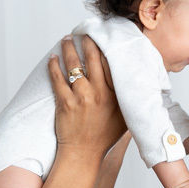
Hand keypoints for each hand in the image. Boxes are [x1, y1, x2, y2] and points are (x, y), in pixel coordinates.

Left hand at [48, 34, 127, 163]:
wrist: (83, 154)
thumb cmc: (104, 137)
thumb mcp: (125, 117)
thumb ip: (129, 100)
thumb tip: (135, 84)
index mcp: (116, 95)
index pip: (112, 63)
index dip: (107, 46)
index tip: (105, 36)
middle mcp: (99, 93)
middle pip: (93, 58)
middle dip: (87, 42)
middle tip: (85, 33)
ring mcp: (81, 97)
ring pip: (74, 64)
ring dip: (69, 49)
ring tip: (67, 39)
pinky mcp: (65, 102)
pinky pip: (57, 78)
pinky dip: (54, 65)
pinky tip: (53, 58)